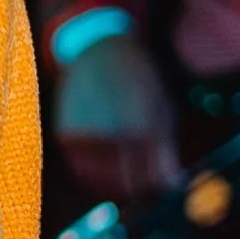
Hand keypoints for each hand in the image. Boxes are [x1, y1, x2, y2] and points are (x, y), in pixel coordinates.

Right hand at [54, 33, 182, 199]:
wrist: (99, 51)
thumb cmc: (138, 81)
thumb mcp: (163, 109)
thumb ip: (167, 150)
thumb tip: (173, 186)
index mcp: (145, 128)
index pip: (153, 179)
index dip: (158, 187)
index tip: (159, 183)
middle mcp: (115, 133)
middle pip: (126, 184)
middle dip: (135, 187)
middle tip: (139, 179)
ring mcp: (88, 134)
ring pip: (99, 180)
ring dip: (109, 180)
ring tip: (119, 164)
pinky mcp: (66, 134)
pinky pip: (80, 166)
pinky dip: (89, 167)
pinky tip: (99, 152)